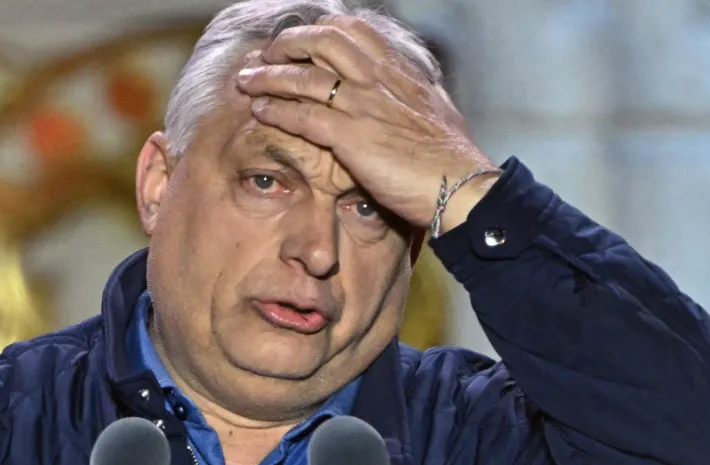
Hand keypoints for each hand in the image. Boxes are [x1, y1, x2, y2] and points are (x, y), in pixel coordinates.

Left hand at [235, 16, 496, 230]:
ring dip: (269, 76)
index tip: (304, 42)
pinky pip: (303, 116)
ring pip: (306, 76)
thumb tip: (419, 89)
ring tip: (247, 81)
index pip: (355, 32)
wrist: (462, 186)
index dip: (321, 32)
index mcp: (400, 73)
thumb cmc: (453, 159)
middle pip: (325, 40)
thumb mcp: (439, 112)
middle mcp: (380, 80)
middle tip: (269, 56)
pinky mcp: (352, 137)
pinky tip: (261, 112)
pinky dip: (277, 110)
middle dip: (290, 43)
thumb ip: (420, 95)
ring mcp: (364, 106)